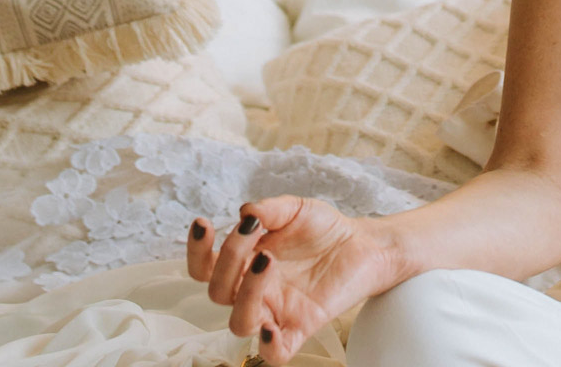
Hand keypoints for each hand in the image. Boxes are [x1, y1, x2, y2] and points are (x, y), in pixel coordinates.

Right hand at [185, 195, 403, 364]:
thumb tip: (245, 212)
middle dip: (228, 258)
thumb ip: (269, 209)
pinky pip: (275, 352)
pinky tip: (271, 327)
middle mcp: (255, 290)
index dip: (196, 251)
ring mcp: (277, 310)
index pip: (205, 267)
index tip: (205, 223)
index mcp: (244, 263)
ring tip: (267, 259)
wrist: (363, 243)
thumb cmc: (324, 229)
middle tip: (252, 231)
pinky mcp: (301, 326)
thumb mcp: (295, 209)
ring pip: (239, 323)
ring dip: (246, 292)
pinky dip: (268, 346)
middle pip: (218, 291)